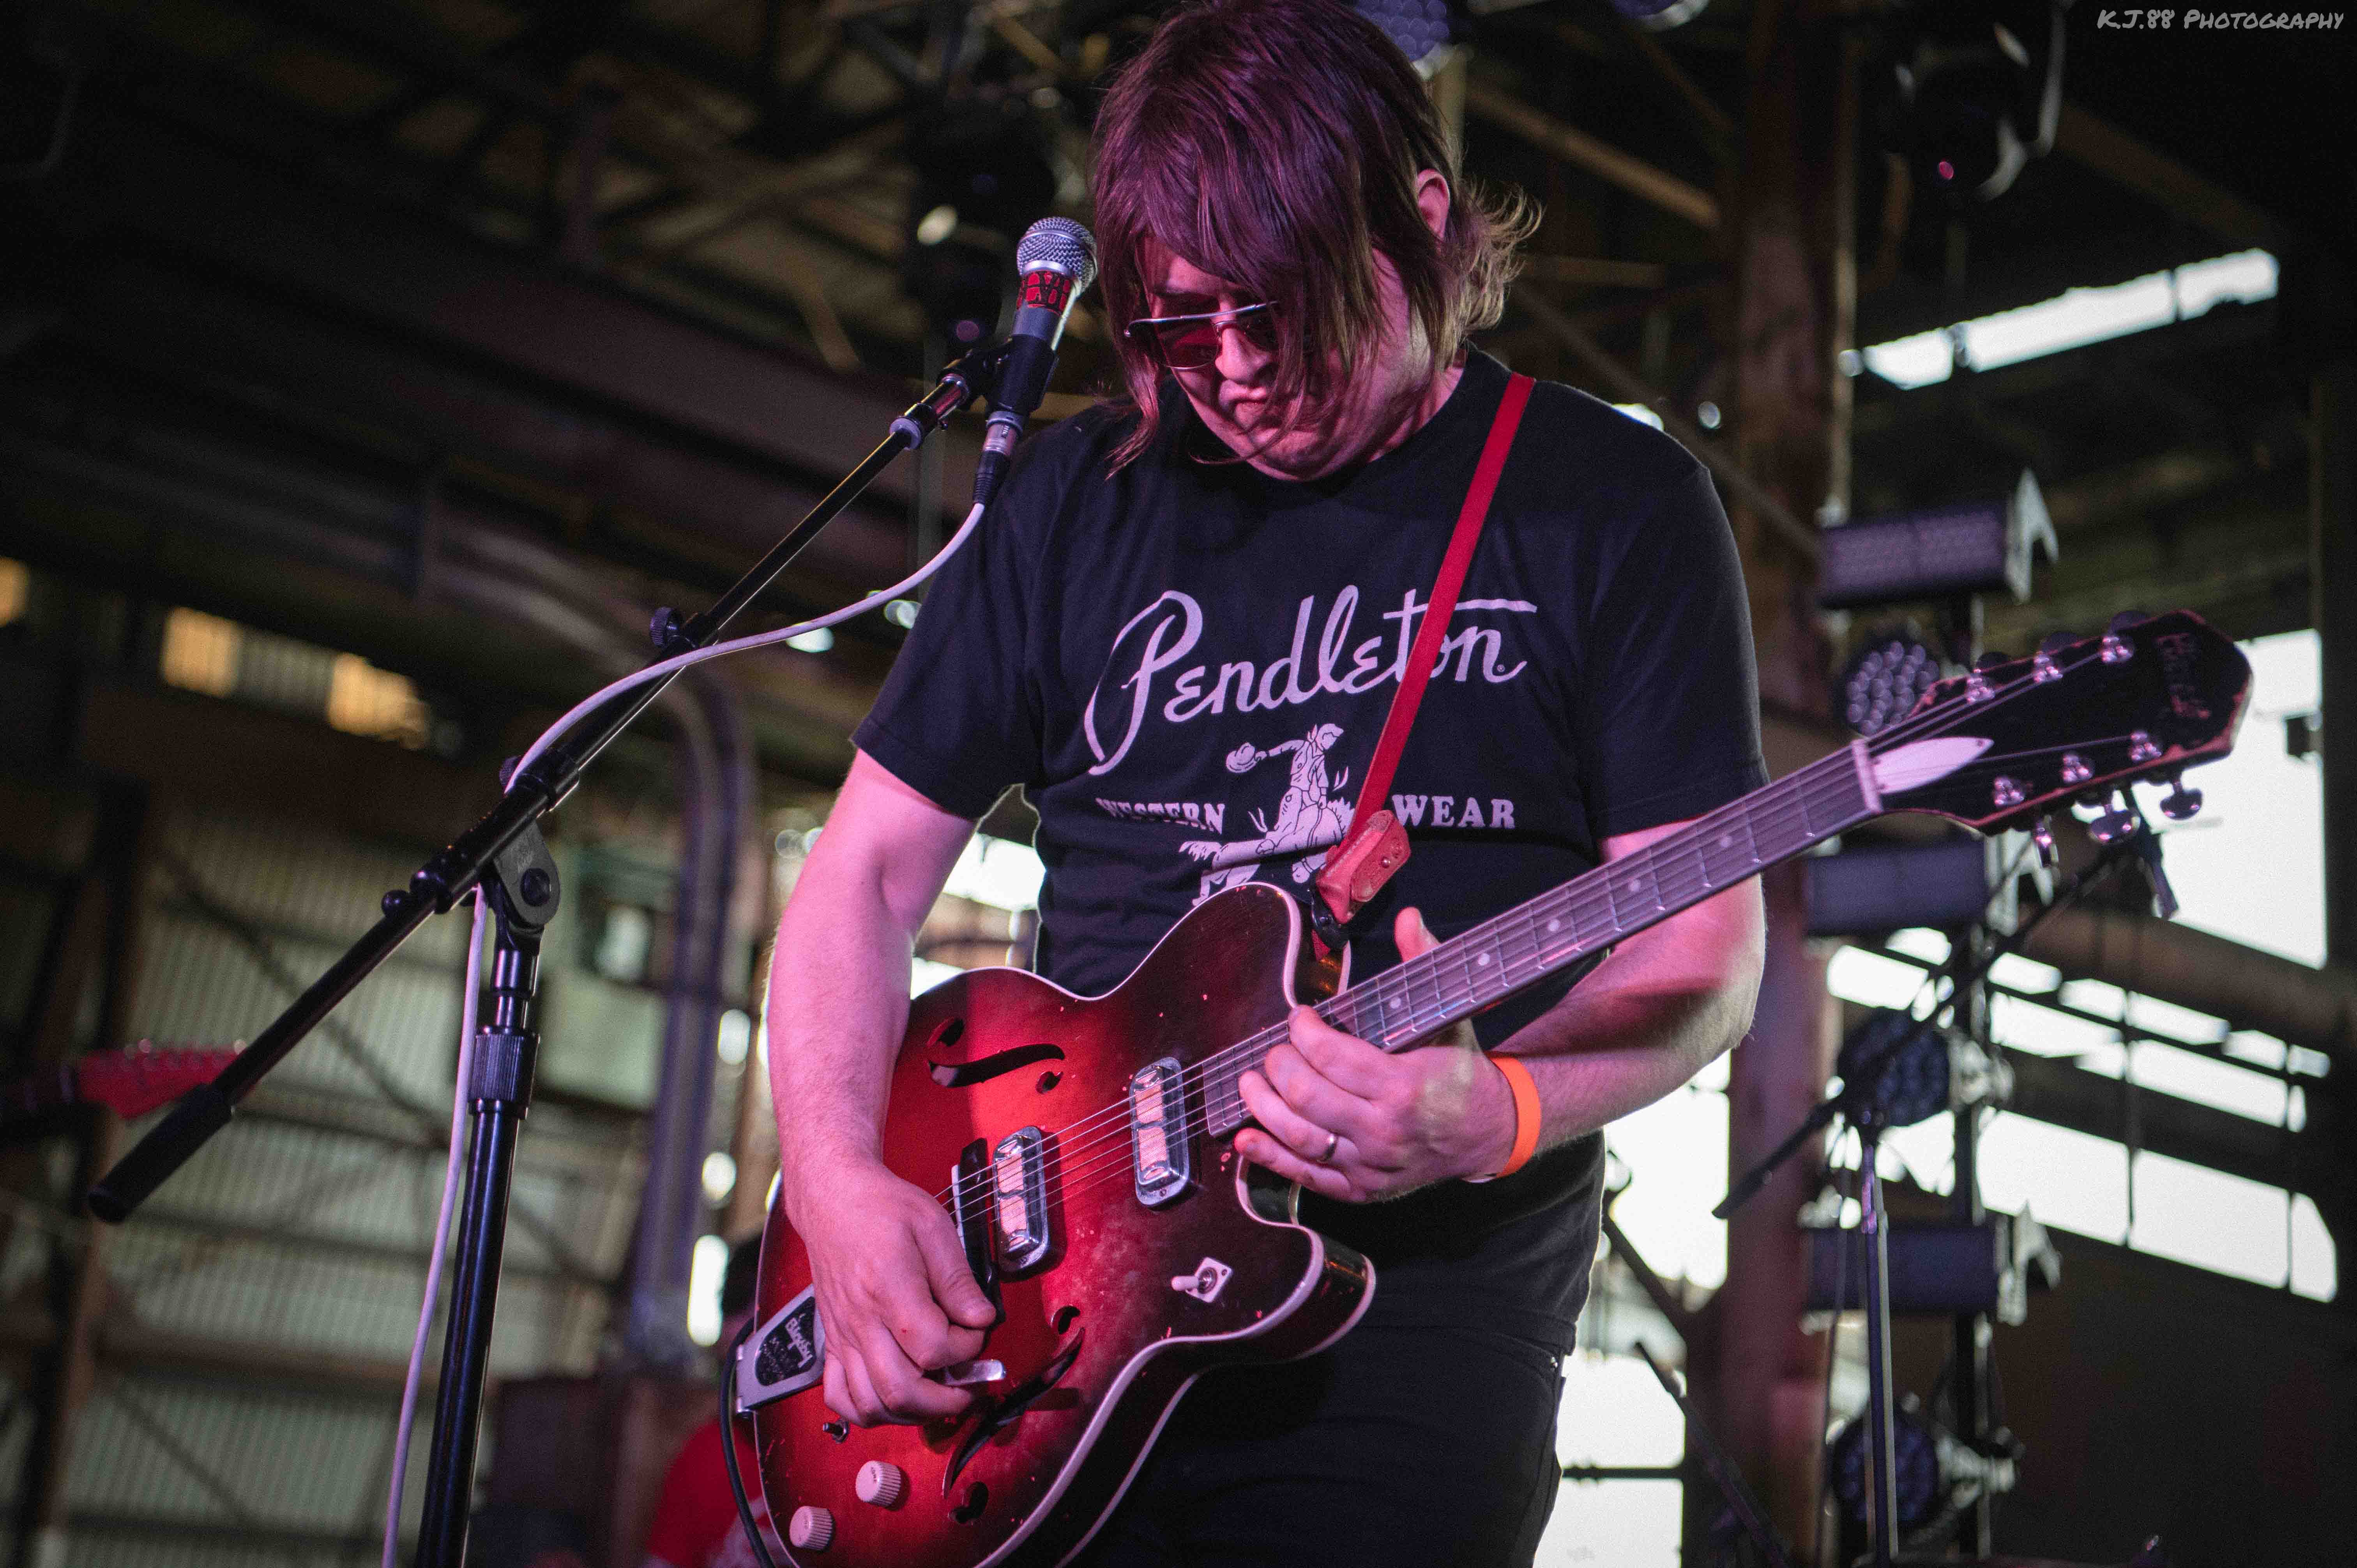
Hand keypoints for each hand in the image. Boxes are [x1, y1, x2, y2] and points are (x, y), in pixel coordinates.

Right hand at [789, 1161, 997, 1426]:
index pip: (932, 1348)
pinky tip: (892, 1399)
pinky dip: (866, 1410)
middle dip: (945, 1399)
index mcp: (889, 1288)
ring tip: (937, 1395)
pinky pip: (839, 1396)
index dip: (965, 1350)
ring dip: (911, 1413)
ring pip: (870, 1403)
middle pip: (901, 1389)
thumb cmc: (882, 1208)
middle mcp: (861, 1319)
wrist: (834, 1199)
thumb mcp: (933, 1227)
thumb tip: (981, 1319)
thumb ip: (958, 1279)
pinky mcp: (833, 1341)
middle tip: (969, 1383)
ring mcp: (843, 1335)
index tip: (976, 1332)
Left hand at [1234, 908, 1519, 1200]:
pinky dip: (1269, 1157)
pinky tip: (1246, 1136)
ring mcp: (1370, 1164)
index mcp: (1404, 1085)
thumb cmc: (1461, 1072)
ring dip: (1262, 1105)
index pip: (1330, 1055)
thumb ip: (1426, 964)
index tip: (1299, 1018)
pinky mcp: (1360, 1189)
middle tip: (1276, 1049)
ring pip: (1297, 1136)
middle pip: (1305, 1094)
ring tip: (1250, 1080)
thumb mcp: (1451, 1017)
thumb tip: (1407, 917)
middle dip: (1278, 1064)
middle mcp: (1384, 1130)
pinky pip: (1306, 1176)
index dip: (1302, 1031)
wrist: (1487, 1133)